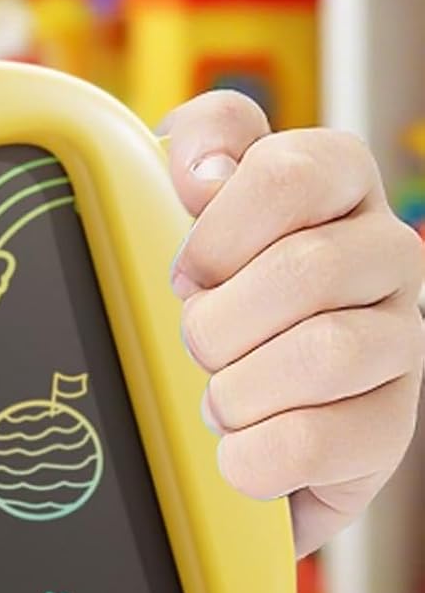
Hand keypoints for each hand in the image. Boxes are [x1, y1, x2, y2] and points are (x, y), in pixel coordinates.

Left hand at [162, 92, 424, 556]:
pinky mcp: (388, 427)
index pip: (290, 172)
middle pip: (306, 270)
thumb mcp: (195, 195)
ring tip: (221, 397)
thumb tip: (206, 170)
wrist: (242, 402)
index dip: (219, 230)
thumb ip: (204, 140)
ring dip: (237, 387)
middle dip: (221, 318)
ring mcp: (400, 341)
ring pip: (325, 355)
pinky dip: (254, 452)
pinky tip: (241, 444)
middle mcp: (388, 254)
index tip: (191, 270)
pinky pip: (317, 441)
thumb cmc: (218, 282)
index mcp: (340, 182)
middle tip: (201, 341)